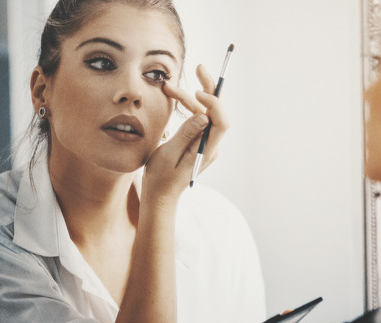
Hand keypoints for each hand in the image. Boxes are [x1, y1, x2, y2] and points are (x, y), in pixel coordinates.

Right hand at [142, 64, 228, 201]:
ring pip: (204, 113)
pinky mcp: (198, 140)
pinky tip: (176, 97)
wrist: (160, 196)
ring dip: (189, 98)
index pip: (221, 122)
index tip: (197, 93)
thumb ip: (186, 135)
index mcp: (207, 150)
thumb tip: (203, 116)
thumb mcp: (168, 156)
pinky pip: (197, 119)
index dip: (214, 103)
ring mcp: (205, 143)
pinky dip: (188, 106)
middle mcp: (211, 145)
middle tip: (200, 67)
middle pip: (216, 112)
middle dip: (208, 88)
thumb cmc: (161, 179)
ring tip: (169, 87)